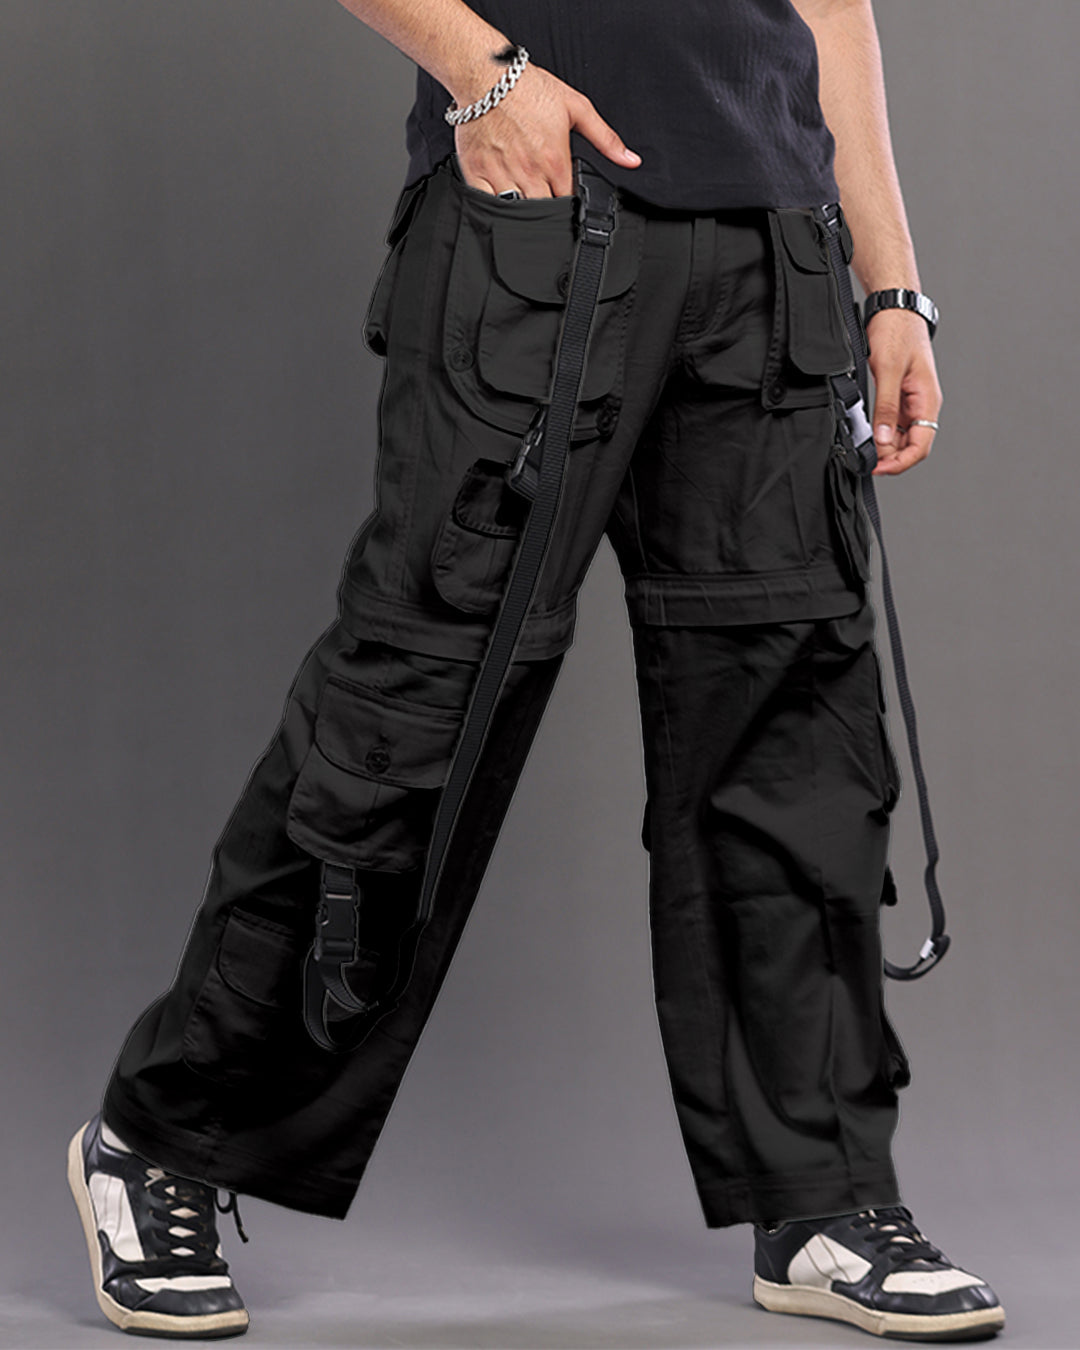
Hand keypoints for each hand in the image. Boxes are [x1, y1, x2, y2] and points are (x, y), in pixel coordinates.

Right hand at [452, 62, 640, 198]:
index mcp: (555, 162)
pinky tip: (499, 205)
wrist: (487, 75)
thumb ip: (605, 138)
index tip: (564, 201)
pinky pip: (485, 205)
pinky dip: (492, 211)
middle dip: (546, 216)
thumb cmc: (529, 88)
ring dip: (521, 215)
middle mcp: (529, 173)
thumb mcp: (576, 108)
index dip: (568, 206)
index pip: (567, 202)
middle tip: (545, 207)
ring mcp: (501, 175)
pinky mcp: (476, 173)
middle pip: (542, 214)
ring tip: (524, 207)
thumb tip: (631, 160)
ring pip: (515, 214)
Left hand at [865, 308, 942, 475]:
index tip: (878, 467)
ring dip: (885, 447)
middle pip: (912, 446)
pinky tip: (867, 434)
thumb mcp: (887, 371)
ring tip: (864, 448)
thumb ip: (886, 407)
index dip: (900, 463)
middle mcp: (923, 404)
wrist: (895, 310)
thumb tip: (883, 438)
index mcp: (928, 400)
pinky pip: (893, 423)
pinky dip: (881, 432)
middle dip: (891, 458)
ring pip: (902, 437)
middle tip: (866, 459)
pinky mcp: (900, 397)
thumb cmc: (897, 333)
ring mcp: (911, 402)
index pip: (921, 446)